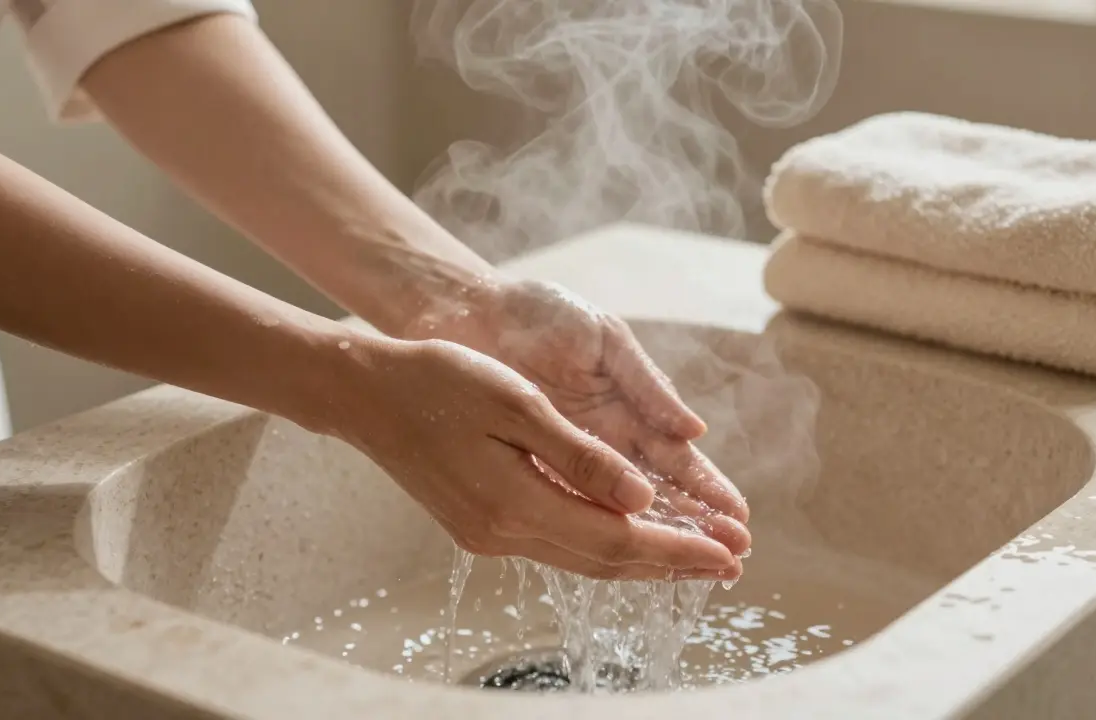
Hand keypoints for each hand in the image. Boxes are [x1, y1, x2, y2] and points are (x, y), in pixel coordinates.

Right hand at [329, 335, 740, 580]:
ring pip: (584, 557)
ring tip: (693, 559)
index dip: (679, 548)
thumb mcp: (515, 405)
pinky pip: (559, 543)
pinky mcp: (481, 523)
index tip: (729, 551)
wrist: (365, 394)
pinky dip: (603, 544)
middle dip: (672, 564)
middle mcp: (505, 532)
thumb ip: (580, 457)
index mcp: (517, 502)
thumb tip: (641, 498)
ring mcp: (490, 533)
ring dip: (642, 560)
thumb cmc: (438, 382)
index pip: (618, 539)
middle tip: (730, 564)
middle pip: (607, 560)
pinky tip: (627, 537)